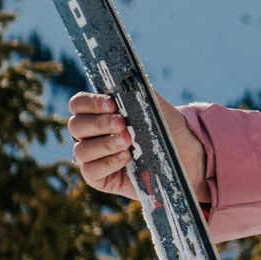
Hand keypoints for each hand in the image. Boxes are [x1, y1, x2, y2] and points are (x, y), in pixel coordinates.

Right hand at [67, 91, 207, 204]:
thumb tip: (122, 80)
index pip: (78, 105)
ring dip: (104, 144)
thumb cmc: (164, 126)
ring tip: (127, 141)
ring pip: (81, 150)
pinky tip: (126, 157)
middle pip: (76, 126)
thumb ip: (135, 93)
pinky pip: (90, 171)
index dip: (91, 103)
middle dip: (99, 123)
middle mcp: (90, 135)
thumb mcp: (151, 106)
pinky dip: (107, 162)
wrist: (184, 152)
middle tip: (122, 123)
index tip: (112, 103)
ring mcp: (93, 157)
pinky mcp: (101, 178)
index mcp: (97, 113)